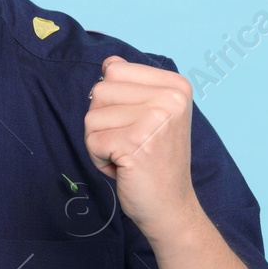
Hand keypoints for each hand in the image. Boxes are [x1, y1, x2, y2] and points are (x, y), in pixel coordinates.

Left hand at [82, 55, 198, 243]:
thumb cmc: (155, 161)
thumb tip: (109, 61)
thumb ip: (131, 86)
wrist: (171, 207)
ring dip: (100, 142)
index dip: (113, 100)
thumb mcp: (151, 114)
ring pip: (92, 117)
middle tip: (130, 143)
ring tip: (127, 155)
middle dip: (103, 121)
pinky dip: (100, 159)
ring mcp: (155, 119)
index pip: (114, 69)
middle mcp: (170, 98)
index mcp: (176, 85)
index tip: (136, 124)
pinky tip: (125, 168)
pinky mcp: (136, 143)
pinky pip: (92, 141)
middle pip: (100, 91)